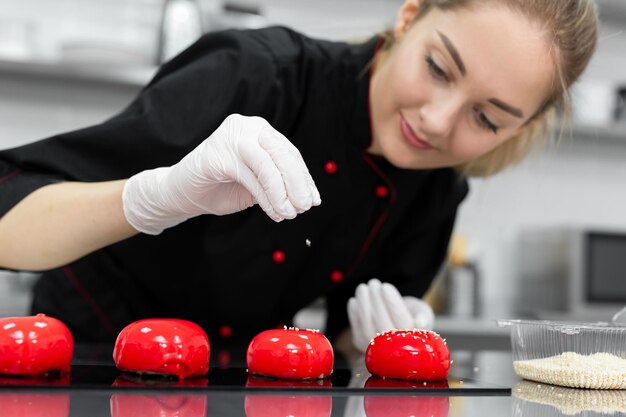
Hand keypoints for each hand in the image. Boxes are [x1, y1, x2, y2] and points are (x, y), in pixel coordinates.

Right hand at [123, 114, 320, 233]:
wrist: (181, 195)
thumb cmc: (221, 188)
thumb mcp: (258, 185)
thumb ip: (280, 184)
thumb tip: (309, 197)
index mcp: (258, 131)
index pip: (288, 152)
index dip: (303, 177)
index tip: (314, 200)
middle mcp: (246, 126)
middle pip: (282, 154)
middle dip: (297, 183)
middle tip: (304, 208)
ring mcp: (230, 137)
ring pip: (268, 165)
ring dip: (282, 193)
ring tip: (289, 214)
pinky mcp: (217, 153)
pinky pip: (251, 175)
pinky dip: (266, 196)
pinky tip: (274, 211)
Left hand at [347, 278, 434, 351]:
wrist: (397, 324)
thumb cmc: (412, 314)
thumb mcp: (422, 311)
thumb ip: (424, 314)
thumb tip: (420, 321)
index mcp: (414, 339)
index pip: (401, 320)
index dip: (392, 303)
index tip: (385, 287)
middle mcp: (396, 348)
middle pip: (383, 324)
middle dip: (376, 301)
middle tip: (373, 283)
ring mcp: (378, 349)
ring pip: (368, 327)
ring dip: (363, 306)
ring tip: (362, 288)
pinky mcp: (363, 345)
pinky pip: (357, 330)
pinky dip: (354, 315)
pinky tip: (354, 301)